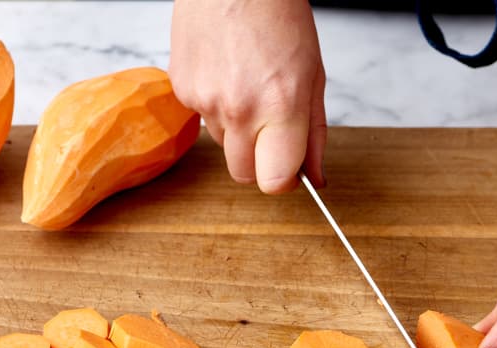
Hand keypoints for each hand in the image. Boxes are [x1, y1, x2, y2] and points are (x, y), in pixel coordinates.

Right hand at [169, 0, 325, 192]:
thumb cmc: (277, 15)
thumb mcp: (313, 76)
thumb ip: (314, 134)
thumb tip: (315, 177)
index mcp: (281, 106)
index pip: (274, 182)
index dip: (283, 179)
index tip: (289, 167)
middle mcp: (240, 109)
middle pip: (243, 174)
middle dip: (259, 162)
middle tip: (270, 129)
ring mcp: (205, 101)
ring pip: (222, 146)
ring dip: (237, 130)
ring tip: (247, 86)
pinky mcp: (181, 90)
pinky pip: (202, 119)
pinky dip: (215, 106)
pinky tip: (225, 73)